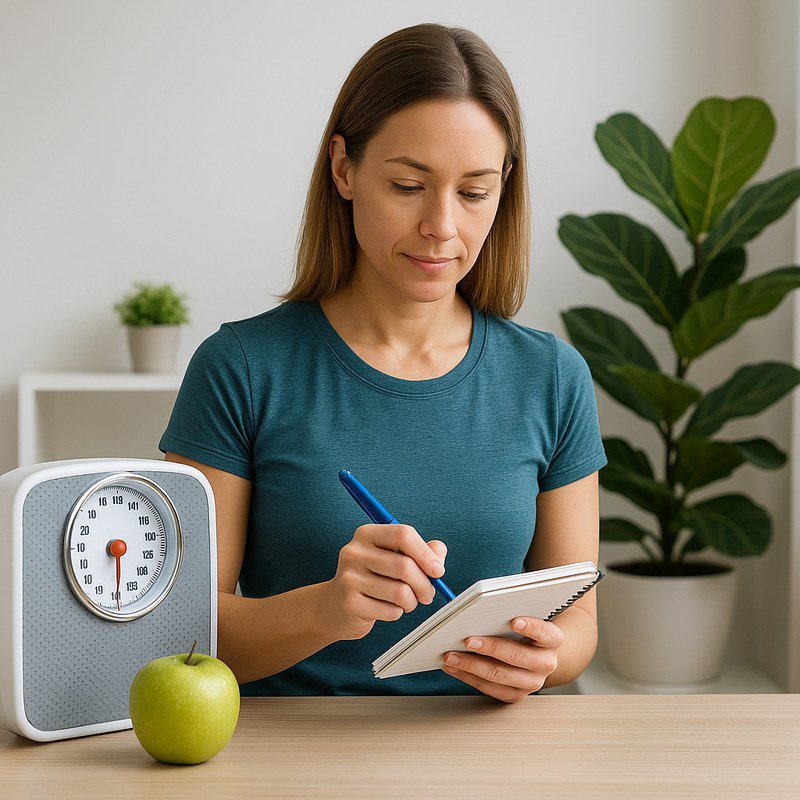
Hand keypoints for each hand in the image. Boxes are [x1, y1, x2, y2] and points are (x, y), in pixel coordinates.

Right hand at [320, 523, 447, 640]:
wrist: (335, 606)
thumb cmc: (372, 579)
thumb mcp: (394, 558)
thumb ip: (421, 551)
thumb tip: (439, 555)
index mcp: (367, 534)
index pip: (403, 534)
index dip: (426, 553)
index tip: (438, 570)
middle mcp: (354, 552)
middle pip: (405, 566)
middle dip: (425, 585)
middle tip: (427, 594)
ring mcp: (349, 577)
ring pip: (401, 592)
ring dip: (412, 602)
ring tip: (407, 602)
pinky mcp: (350, 603)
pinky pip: (391, 611)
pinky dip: (397, 613)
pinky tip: (387, 609)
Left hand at [441, 616, 564, 702]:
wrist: (537, 653)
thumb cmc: (525, 629)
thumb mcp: (526, 616)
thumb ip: (511, 612)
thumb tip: (481, 608)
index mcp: (552, 640)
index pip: (544, 632)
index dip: (530, 626)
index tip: (514, 621)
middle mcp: (546, 663)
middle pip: (516, 656)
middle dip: (489, 647)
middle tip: (468, 640)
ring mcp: (531, 682)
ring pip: (499, 675)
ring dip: (471, 665)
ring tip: (451, 655)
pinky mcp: (515, 694)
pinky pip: (489, 688)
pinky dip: (468, 676)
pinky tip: (453, 667)